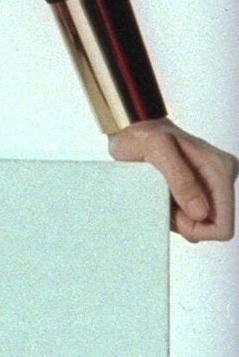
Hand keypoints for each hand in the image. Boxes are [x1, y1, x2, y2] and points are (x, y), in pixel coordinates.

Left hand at [106, 117, 237, 241]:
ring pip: (203, 223)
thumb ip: (180, 180)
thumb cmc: (143, 135)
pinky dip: (177, 213)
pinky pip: (194, 216)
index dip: (198, 228)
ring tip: (162, 195)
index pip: (223, 224)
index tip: (175, 214)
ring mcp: (212, 184)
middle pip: (215, 226)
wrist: (132, 128)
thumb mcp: (157, 150)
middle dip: (188, 223)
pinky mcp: (200, 188)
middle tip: (165, 202)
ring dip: (180, 217)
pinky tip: (164, 196)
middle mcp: (222, 176)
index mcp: (220, 168)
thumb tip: (200, 212)